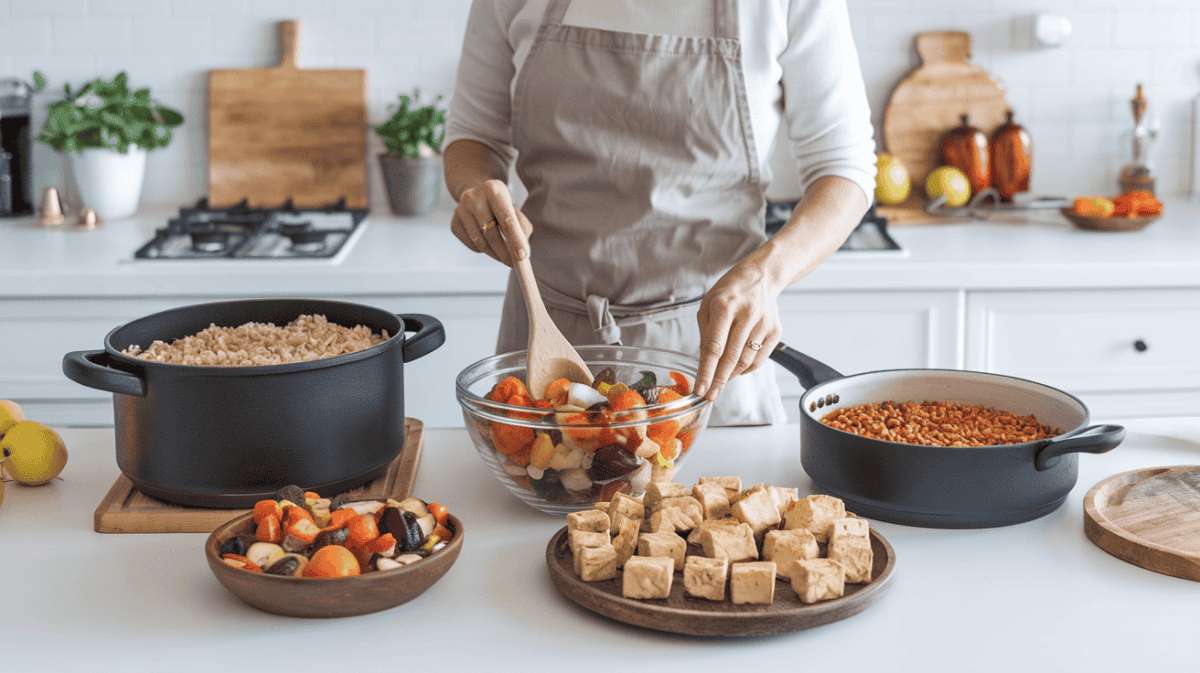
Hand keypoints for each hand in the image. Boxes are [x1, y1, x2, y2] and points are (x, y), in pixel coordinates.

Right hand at [449, 178, 531, 265]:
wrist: (476, 195)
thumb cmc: (501, 206)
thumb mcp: (515, 210)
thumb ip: (522, 227)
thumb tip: (520, 248)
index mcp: (493, 189)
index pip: (507, 219)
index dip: (515, 239)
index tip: (522, 256)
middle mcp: (473, 198)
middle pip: (491, 233)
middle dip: (504, 252)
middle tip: (513, 264)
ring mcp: (460, 210)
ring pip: (480, 242)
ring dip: (495, 254)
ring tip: (504, 257)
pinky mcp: (454, 222)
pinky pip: (471, 244)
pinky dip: (483, 249)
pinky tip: (489, 244)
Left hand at [692, 260, 782, 401]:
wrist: (761, 276)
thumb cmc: (729, 291)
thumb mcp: (708, 304)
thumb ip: (705, 333)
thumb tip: (704, 363)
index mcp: (724, 306)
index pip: (714, 346)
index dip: (706, 371)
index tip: (700, 389)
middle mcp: (746, 314)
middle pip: (731, 358)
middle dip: (718, 381)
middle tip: (710, 396)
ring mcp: (763, 323)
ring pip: (746, 360)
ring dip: (731, 375)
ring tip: (721, 378)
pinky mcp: (775, 330)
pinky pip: (759, 358)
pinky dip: (746, 368)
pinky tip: (736, 369)